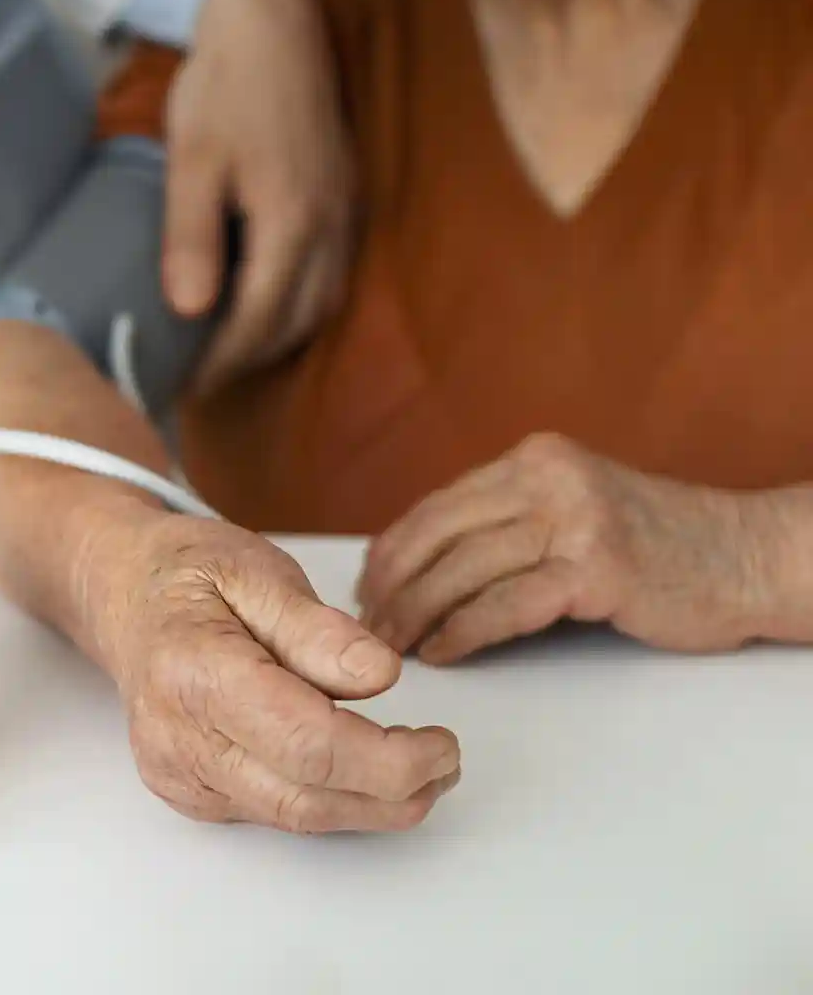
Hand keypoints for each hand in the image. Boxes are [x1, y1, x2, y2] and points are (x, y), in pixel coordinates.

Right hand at [75, 507, 460, 832]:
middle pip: (304, 798)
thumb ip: (317, 627)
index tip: (442, 743)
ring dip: (369, 806)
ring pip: (293, 817)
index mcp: (194, 670)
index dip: (388, 760)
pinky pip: (272, 813)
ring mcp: (178, 772)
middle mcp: (177, 736)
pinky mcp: (189, 792)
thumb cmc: (188, 573)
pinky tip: (356, 766)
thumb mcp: (256, 567)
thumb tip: (378, 677)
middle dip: (392, 793)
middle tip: (444, 761)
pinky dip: (327, 799)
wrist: (124, 595)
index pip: (308, 744)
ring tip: (419, 768)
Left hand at [163, 0, 354, 393]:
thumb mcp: (192, 160)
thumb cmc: (226, 84)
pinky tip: (264, 303)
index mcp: (292, 224)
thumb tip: (188, 312)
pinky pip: (331, 275)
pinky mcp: (346, 198)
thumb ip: (191, 238)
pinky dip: (299, 305)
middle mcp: (330, 229)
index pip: (258, 322)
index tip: (185, 386)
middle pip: (296, 324)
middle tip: (201, 379)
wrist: (277, 20)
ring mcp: (345, 214)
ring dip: (278, 338)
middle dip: (250, 360)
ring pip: (322, 304)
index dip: (221, 362)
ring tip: (229, 352)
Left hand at [357, 433, 779, 664]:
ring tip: (393, 646)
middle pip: (439, 535)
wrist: (749, 557)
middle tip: (366, 627)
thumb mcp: (575, 509)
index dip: (390, 551)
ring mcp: (574, 520)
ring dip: (418, 614)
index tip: (363, 588)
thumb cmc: (657, 547)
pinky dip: (463, 632)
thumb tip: (423, 562)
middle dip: (393, 586)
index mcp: (534, 460)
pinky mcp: (596, 569)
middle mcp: (547, 479)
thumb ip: (510, 521)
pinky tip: (443, 652)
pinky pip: (505, 604)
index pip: (436, 506)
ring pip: (464, 570)